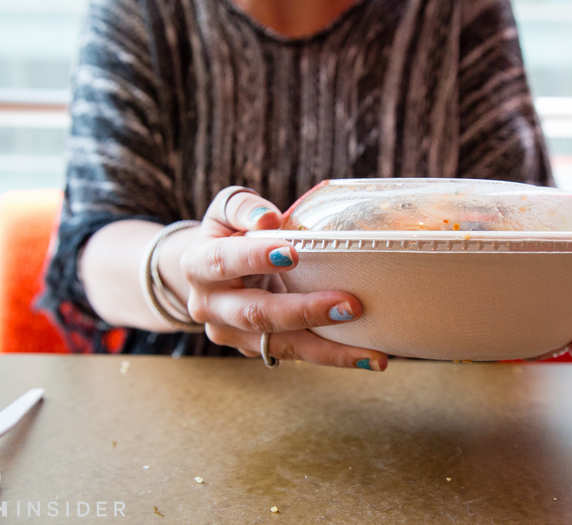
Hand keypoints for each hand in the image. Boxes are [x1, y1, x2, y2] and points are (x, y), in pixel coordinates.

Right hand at [180, 187, 387, 370]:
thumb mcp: (226, 210)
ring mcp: (232, 335)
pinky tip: (367, 358)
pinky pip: (296, 354)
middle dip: (305, 311)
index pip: (224, 262)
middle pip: (256, 314)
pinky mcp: (256, 349)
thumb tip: (268, 219)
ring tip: (372, 354)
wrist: (211, 274)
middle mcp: (209, 307)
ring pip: (280, 346)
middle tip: (351, 305)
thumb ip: (243, 207)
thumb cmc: (228, 233)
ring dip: (329, 350)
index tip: (293, 253)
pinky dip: (333, 357)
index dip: (255, 258)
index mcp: (199, 266)